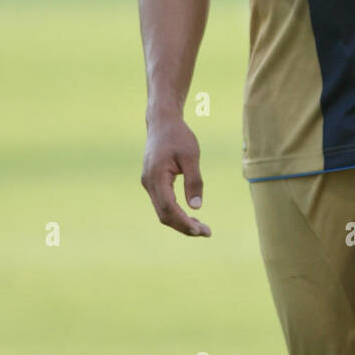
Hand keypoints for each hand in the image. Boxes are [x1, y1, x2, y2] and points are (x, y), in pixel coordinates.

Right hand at [141, 114, 210, 236]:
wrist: (162, 121)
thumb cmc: (178, 135)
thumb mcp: (191, 156)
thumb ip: (194, 181)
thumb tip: (197, 207)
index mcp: (157, 177)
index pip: (168, 208)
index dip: (184, 223)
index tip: (201, 231)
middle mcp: (148, 183)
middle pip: (164, 215)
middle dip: (184, 226)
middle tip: (206, 232)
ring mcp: (148, 183)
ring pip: (162, 211)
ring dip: (180, 221)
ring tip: (201, 227)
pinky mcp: (152, 182)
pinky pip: (162, 203)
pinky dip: (175, 212)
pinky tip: (190, 215)